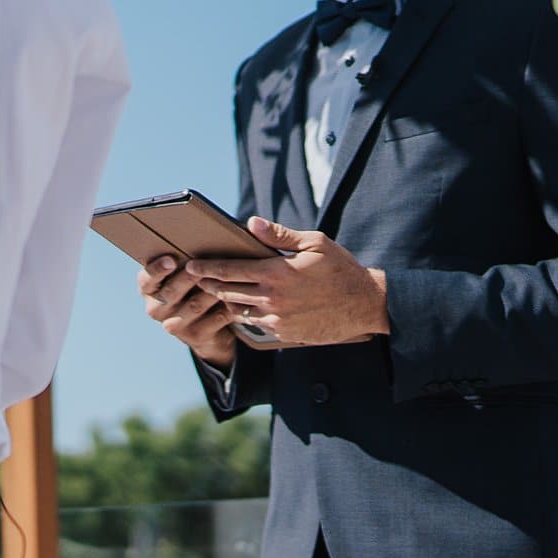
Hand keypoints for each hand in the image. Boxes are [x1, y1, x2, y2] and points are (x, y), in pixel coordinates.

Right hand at [138, 256, 240, 367]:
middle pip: (171, 292)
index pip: (147, 279)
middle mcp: (156, 309)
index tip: (171, 260)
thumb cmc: (191, 290)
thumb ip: (181, 263)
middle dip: (188, 277)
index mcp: (149, 290)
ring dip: (213, 290)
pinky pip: (216, 318)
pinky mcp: (196, 337)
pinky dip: (229, 306)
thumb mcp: (180, 277)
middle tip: (203, 265)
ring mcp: (175, 325)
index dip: (158, 270)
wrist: (205, 330)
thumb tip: (194, 234)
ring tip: (228, 276)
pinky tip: (240, 296)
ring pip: (196, 305)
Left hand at [185, 218, 389, 349]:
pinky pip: (257, 324)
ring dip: (225, 301)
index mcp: (277, 273)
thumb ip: (279, 235)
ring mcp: (278, 319)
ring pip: (239, 310)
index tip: (191, 264)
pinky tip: (242, 307)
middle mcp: (273, 299)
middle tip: (194, 278)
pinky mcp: (285, 334)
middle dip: (208, 284)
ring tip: (215, 292)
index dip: (207, 268)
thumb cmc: (341, 269)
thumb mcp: (315, 243)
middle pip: (228, 292)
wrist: (366, 305)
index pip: (230, 270)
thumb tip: (250, 223)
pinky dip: (247, 315)